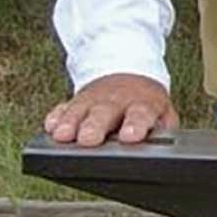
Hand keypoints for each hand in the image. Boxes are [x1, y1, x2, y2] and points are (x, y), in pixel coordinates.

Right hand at [44, 74, 178, 146]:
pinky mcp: (75, 102)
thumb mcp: (163, 112)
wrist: (129, 74)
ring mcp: (93, 100)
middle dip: (95, 126)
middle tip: (89, 139)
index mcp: (142, 104)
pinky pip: (64, 108)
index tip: (130, 136)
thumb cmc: (145, 103)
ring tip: (63, 135)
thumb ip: (164, 127)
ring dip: (71, 123)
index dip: (136, 125)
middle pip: (105, 112)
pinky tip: (52, 126)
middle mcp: (116, 101)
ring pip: (80, 110)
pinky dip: (57, 116)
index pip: (141, 114)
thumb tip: (163, 143)